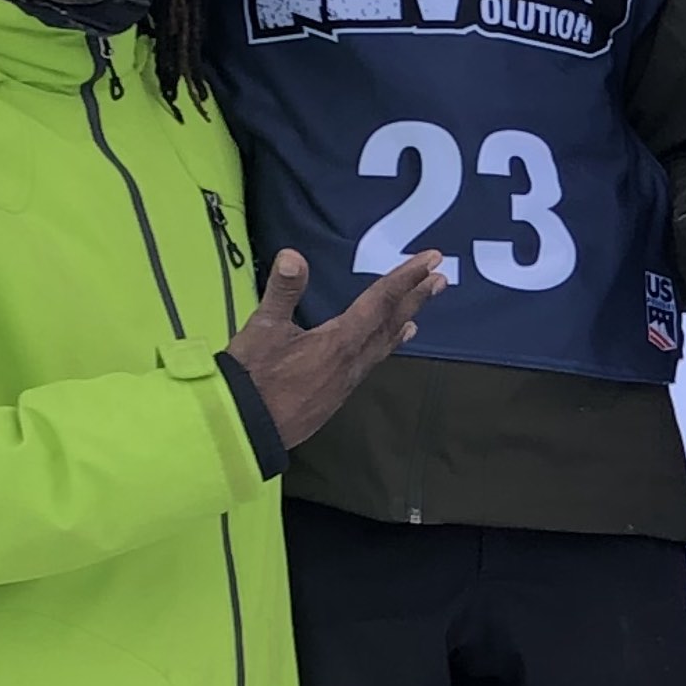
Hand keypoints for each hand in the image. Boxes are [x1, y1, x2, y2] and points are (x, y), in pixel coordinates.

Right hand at [227, 249, 446, 448]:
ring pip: (383, 345)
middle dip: (415, 298)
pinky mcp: (337, 394)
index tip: (431, 260)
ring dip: (403, 322)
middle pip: (390, 323)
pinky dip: (385, 347)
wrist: (245, 429)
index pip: (380, 301)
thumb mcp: (262, 329)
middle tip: (440, 278)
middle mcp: (352, 360)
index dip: (406, 277)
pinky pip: (371, 362)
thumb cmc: (252, 376)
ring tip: (419, 312)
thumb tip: (292, 255)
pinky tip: (384, 346)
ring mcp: (347, 380)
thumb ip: (281, 291)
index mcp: (340, 340)